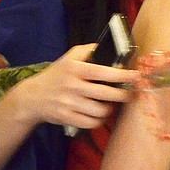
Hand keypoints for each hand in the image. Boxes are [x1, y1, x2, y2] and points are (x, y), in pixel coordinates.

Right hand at [9, 44, 139, 130]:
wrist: (33, 97)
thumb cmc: (56, 76)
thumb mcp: (68, 58)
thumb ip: (87, 50)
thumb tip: (106, 46)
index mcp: (75, 69)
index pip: (103, 72)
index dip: (122, 75)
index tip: (136, 76)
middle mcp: (72, 86)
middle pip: (106, 94)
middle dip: (123, 95)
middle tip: (129, 94)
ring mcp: (69, 103)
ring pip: (100, 111)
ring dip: (109, 109)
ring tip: (109, 105)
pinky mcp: (67, 118)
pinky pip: (91, 123)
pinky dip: (98, 120)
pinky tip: (98, 115)